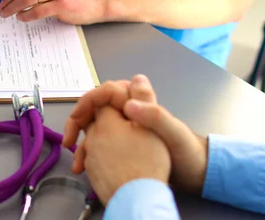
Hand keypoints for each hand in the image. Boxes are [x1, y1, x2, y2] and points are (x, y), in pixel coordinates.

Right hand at [63, 75, 208, 194]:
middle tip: (69, 142)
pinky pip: (101, 142)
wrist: (196, 172)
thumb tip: (129, 102)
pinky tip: (87, 165)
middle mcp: (131, 110)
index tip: (76, 122)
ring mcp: (127, 126)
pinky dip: (91, 152)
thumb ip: (153, 115)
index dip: (87, 104)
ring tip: (78, 162)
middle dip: (79, 124)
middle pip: (95, 108)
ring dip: (83, 141)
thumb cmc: (186, 150)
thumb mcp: (171, 132)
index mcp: (139, 101)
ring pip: (95, 127)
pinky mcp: (125, 142)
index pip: (105, 92)